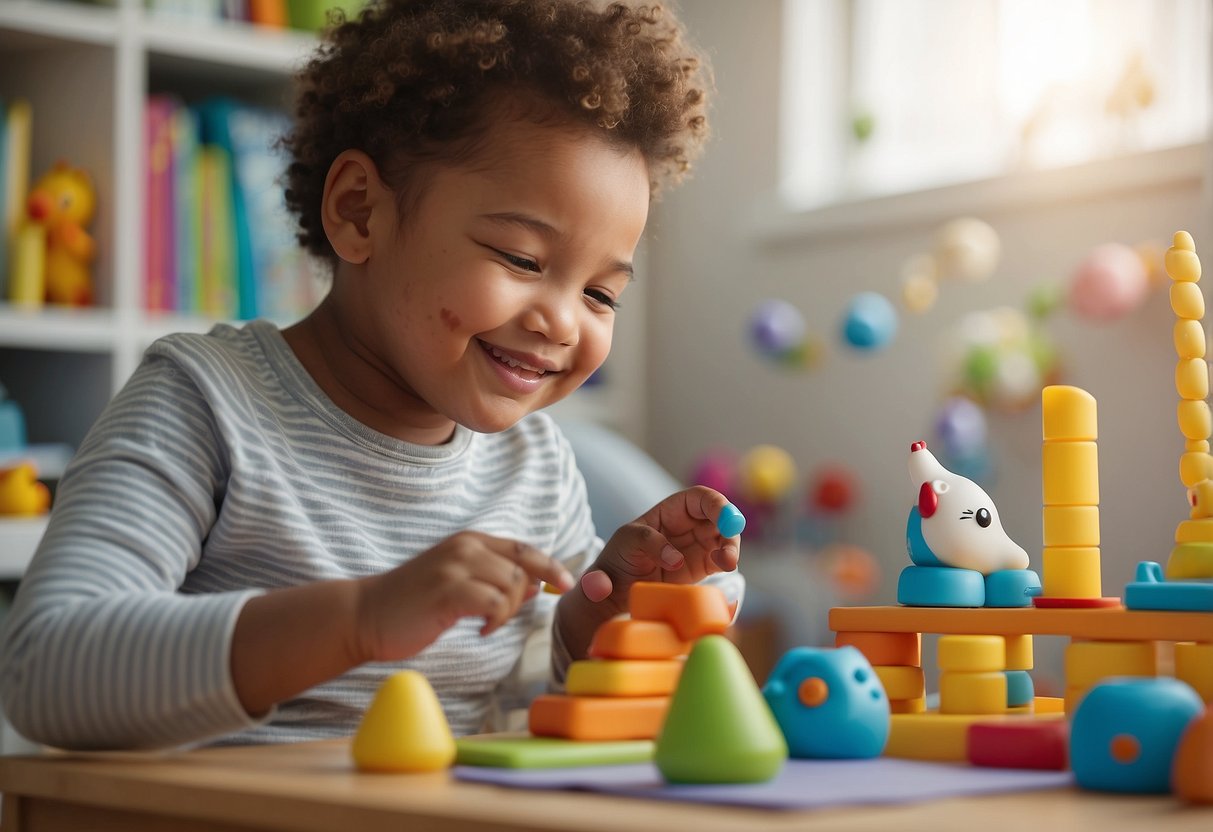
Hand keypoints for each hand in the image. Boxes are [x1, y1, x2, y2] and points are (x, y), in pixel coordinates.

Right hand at [353, 531, 573, 662]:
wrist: (365, 614)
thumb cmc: (413, 604)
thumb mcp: (459, 584)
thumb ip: (496, 580)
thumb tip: (537, 586)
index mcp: (470, 541)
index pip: (523, 548)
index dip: (550, 565)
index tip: (567, 583)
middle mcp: (465, 547)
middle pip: (522, 567)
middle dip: (525, 597)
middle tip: (506, 618)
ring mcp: (455, 567)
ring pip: (511, 585)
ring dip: (507, 612)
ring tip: (486, 625)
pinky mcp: (447, 591)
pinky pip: (493, 603)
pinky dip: (494, 620)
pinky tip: (478, 630)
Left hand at [580, 486, 740, 610]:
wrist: (615, 597)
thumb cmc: (615, 565)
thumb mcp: (619, 550)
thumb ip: (635, 552)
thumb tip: (669, 561)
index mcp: (669, 512)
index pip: (698, 498)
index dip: (714, 503)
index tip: (722, 517)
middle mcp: (688, 526)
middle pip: (719, 515)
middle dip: (729, 522)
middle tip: (731, 537)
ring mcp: (697, 547)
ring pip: (725, 537)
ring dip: (732, 545)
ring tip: (727, 561)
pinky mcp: (702, 568)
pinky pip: (722, 559)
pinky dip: (728, 560)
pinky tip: (725, 566)